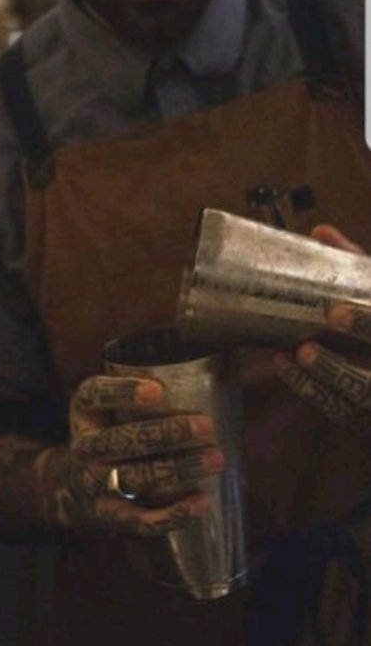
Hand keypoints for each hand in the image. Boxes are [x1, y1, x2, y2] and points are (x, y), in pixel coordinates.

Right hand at [47, 373, 224, 537]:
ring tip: (216, 459)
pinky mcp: (107, 516)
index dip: (122, 392)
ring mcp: (92, 484)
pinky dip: (173, 513)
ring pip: (134, 478)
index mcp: (84, 412)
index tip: (158, 390)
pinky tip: (202, 502)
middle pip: (120, 440)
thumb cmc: (108, 437)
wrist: (69, 489)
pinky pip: (139, 519)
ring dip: (178, 469)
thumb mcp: (108, 411)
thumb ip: (143, 399)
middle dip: (166, 434)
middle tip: (206, 426)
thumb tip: (210, 382)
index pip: (93, 395)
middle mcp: (84, 447)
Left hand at [274, 225, 370, 422]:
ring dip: (322, 374)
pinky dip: (309, 386)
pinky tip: (284, 364)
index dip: (365, 324)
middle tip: (313, 337)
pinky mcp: (360, 413)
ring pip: (357, 394)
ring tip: (292, 354)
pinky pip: (337, 406)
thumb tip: (321, 232)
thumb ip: (355, 262)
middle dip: (346, 353)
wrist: (370, 367)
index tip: (335, 312)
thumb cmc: (369, 325)